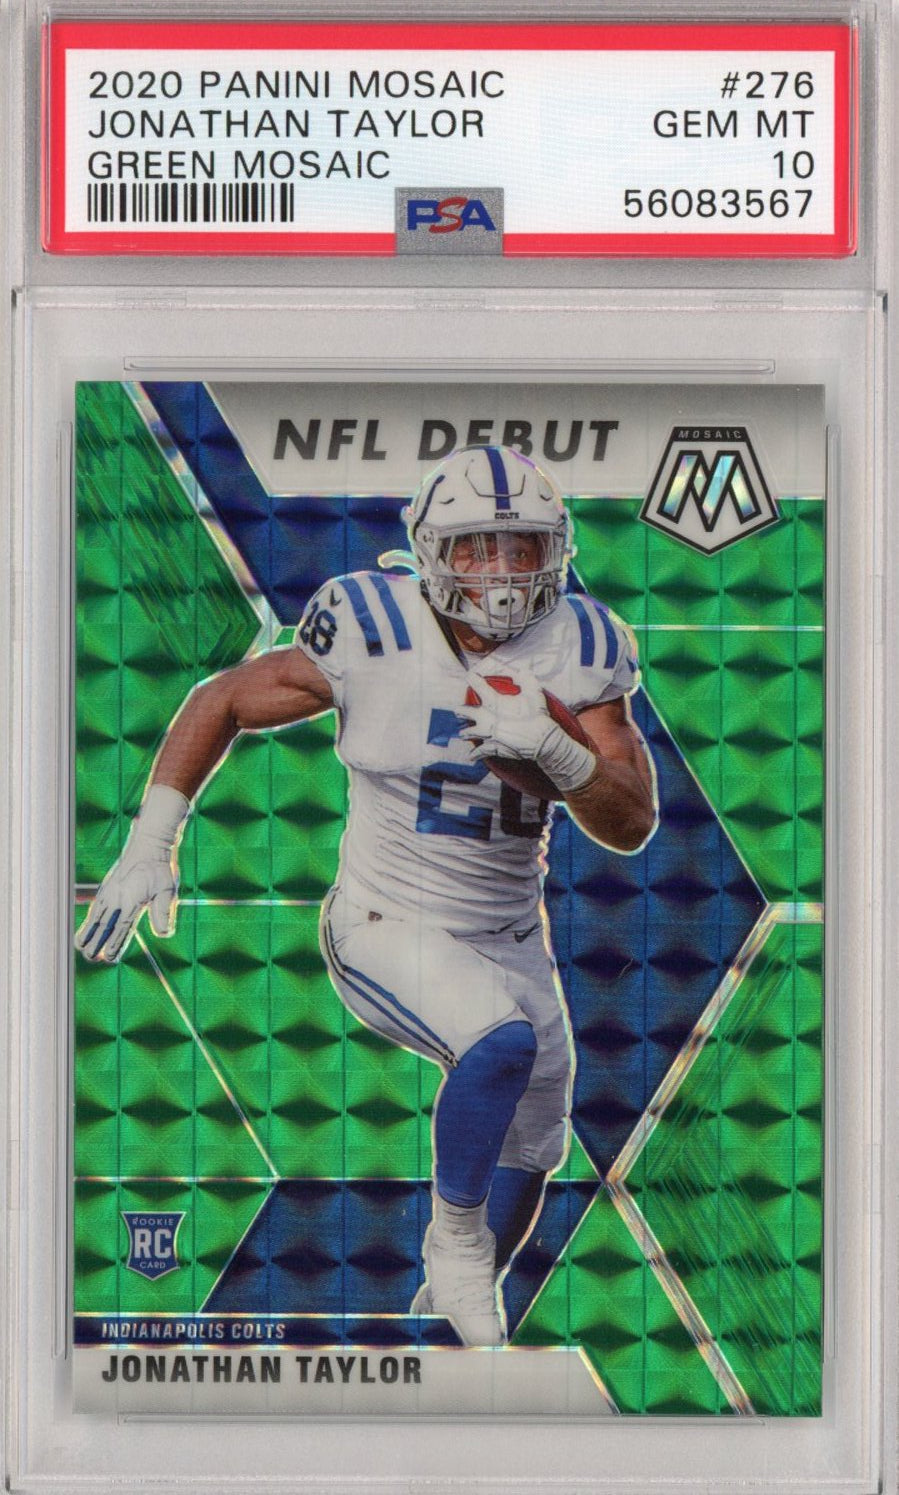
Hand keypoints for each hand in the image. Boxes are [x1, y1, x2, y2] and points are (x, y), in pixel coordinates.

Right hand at [75, 785, 188, 962]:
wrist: (149, 845)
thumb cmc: (160, 869)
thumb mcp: (167, 890)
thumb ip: (164, 912)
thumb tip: (164, 935)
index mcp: (132, 901)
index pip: (121, 928)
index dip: (114, 945)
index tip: (109, 958)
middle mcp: (117, 898)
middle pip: (103, 926)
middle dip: (96, 943)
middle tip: (91, 958)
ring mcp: (110, 892)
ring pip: (96, 918)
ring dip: (88, 934)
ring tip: (81, 949)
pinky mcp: (107, 887)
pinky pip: (96, 908)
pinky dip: (89, 920)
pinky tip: (87, 929)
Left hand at [460, 671, 595, 793]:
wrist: (541, 740)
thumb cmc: (537, 715)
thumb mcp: (534, 693)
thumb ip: (527, 680)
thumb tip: (522, 672)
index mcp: (494, 701)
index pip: (479, 686)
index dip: (472, 679)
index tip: (469, 676)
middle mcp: (486, 717)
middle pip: (466, 712)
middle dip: (461, 711)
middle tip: (458, 711)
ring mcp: (487, 734)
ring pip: (470, 732)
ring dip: (465, 733)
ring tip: (462, 734)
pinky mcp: (492, 747)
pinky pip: (480, 751)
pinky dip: (475, 754)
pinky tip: (471, 756)